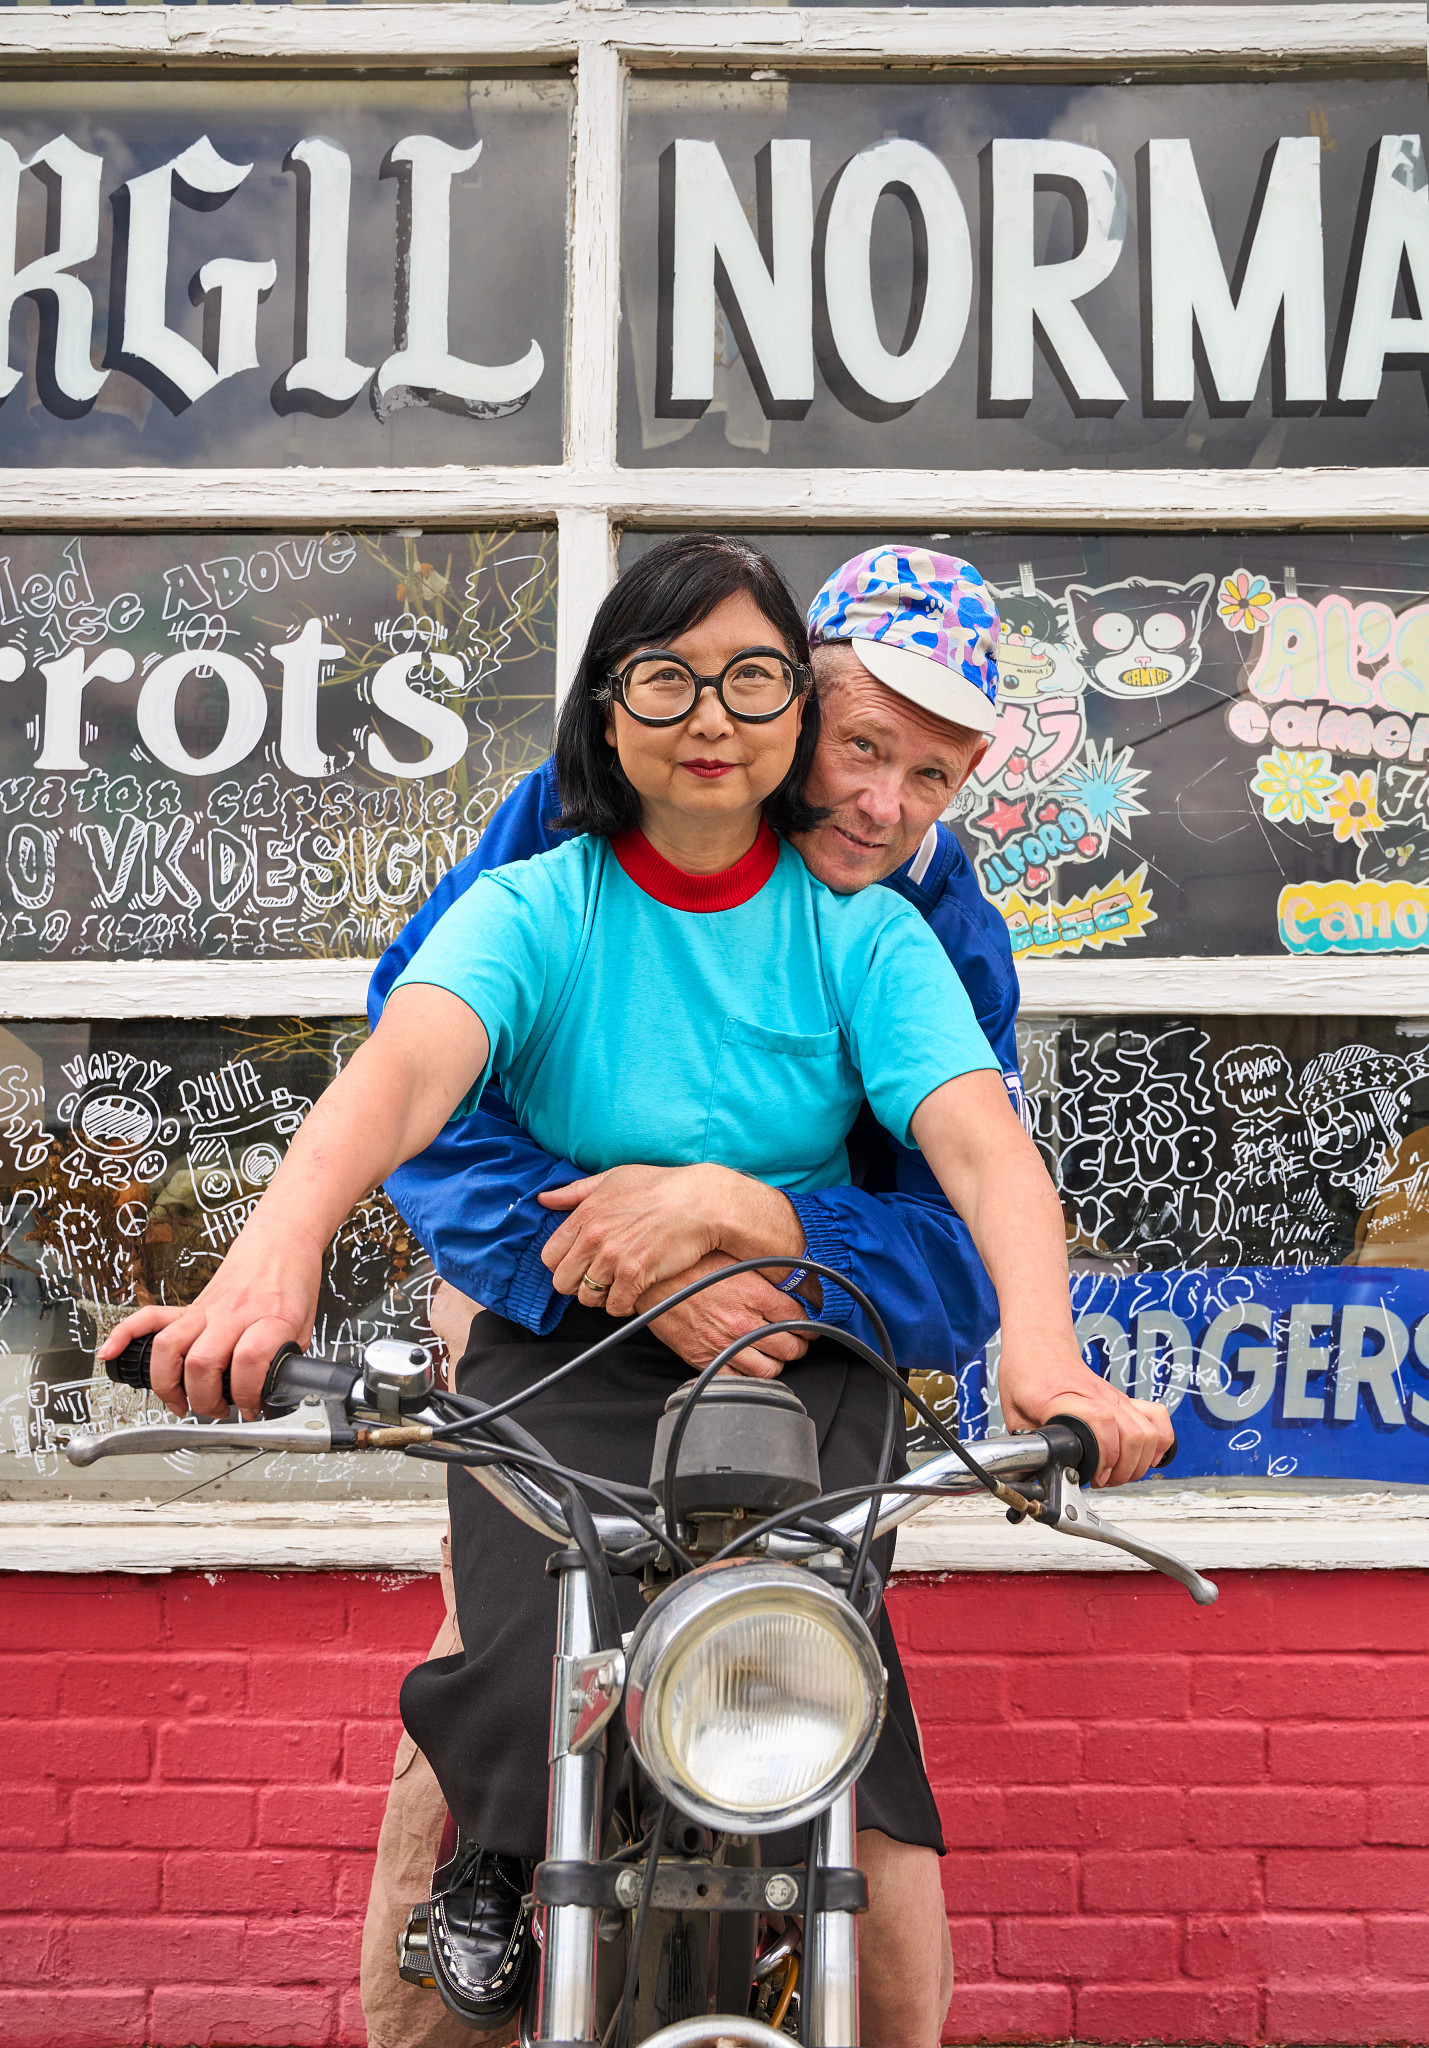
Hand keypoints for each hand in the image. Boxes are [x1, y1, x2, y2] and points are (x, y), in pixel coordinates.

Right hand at [98, 1221, 322, 1419]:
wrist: (281, 1242)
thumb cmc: (293, 1284)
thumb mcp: (304, 1328)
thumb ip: (287, 1363)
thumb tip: (274, 1400)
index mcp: (270, 1317)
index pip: (250, 1360)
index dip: (248, 1394)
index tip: (253, 1408)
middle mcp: (233, 1313)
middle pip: (202, 1361)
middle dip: (205, 1400)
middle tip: (219, 1410)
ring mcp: (207, 1309)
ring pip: (170, 1346)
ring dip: (168, 1384)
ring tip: (181, 1404)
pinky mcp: (190, 1307)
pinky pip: (149, 1317)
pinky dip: (125, 1335)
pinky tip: (112, 1354)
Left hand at [539, 1164, 731, 1314]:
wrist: (700, 1202)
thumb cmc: (659, 1186)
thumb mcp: (612, 1178)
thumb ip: (574, 1192)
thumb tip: (544, 1199)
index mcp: (585, 1214)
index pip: (550, 1257)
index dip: (563, 1265)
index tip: (580, 1264)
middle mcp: (594, 1237)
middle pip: (563, 1282)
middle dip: (578, 1284)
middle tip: (599, 1278)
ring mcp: (614, 1257)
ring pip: (587, 1298)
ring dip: (601, 1297)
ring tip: (617, 1285)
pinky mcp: (636, 1274)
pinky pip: (615, 1306)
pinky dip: (623, 1305)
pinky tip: (633, 1292)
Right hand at [637, 1255, 811, 1376]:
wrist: (653, 1281)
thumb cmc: (690, 1266)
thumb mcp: (735, 1259)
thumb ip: (766, 1275)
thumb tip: (794, 1285)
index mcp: (754, 1294)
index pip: (798, 1319)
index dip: (808, 1325)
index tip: (807, 1326)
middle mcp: (742, 1322)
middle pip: (789, 1348)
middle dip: (798, 1346)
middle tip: (796, 1341)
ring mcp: (723, 1344)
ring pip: (769, 1370)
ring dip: (777, 1364)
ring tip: (774, 1354)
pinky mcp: (704, 1358)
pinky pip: (737, 1380)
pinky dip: (749, 1378)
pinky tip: (749, 1365)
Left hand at [998, 1342, 1172, 1488]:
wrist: (1040, 1344)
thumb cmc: (1027, 1375)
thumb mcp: (1014, 1412)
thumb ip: (1026, 1444)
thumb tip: (1030, 1475)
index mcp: (1065, 1399)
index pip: (1100, 1420)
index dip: (1105, 1454)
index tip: (1094, 1474)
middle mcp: (1098, 1396)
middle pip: (1134, 1433)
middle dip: (1123, 1469)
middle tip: (1103, 1479)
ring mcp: (1115, 1397)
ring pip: (1149, 1431)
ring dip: (1138, 1462)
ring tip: (1117, 1473)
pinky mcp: (1124, 1400)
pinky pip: (1157, 1418)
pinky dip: (1159, 1442)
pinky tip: (1144, 1457)